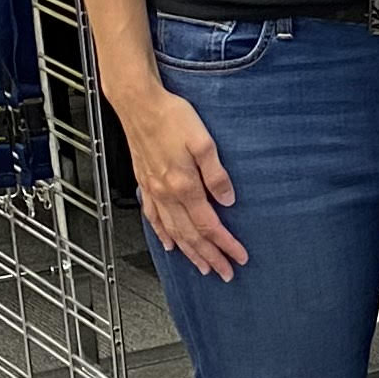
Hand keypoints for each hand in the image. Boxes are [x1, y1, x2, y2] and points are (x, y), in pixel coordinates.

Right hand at [117, 82, 245, 281]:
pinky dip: (162, 234)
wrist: (139, 104)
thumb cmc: (173, 117)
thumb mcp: (203, 142)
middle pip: (191, 235)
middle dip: (209, 257)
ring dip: (189, 252)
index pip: (209, 224)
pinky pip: (153, 217)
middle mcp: (166, 194)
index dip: (225, 244)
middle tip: (225, 274)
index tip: (239, 257)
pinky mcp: (145, 183)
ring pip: (172, 231)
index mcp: (184, 185)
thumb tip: (228, 201)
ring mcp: (153, 191)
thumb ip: (216, 174)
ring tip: (202, 267)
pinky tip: (168, 244)